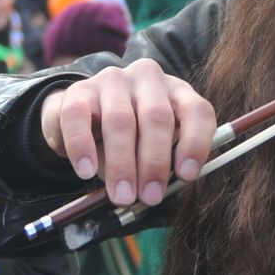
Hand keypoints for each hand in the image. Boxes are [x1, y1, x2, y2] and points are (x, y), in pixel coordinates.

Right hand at [39, 58, 217, 208]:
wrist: (85, 118)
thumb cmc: (130, 138)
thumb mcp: (153, 148)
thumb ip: (160, 165)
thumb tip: (153, 192)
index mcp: (176, 91)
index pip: (196, 111)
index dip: (195, 143)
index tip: (186, 175)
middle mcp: (148, 78)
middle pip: (157, 117)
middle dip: (154, 162)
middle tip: (149, 197)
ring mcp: (112, 80)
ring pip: (120, 119)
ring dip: (122, 163)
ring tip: (122, 195)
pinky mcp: (79, 90)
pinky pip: (79, 117)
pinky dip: (82, 147)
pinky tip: (86, 171)